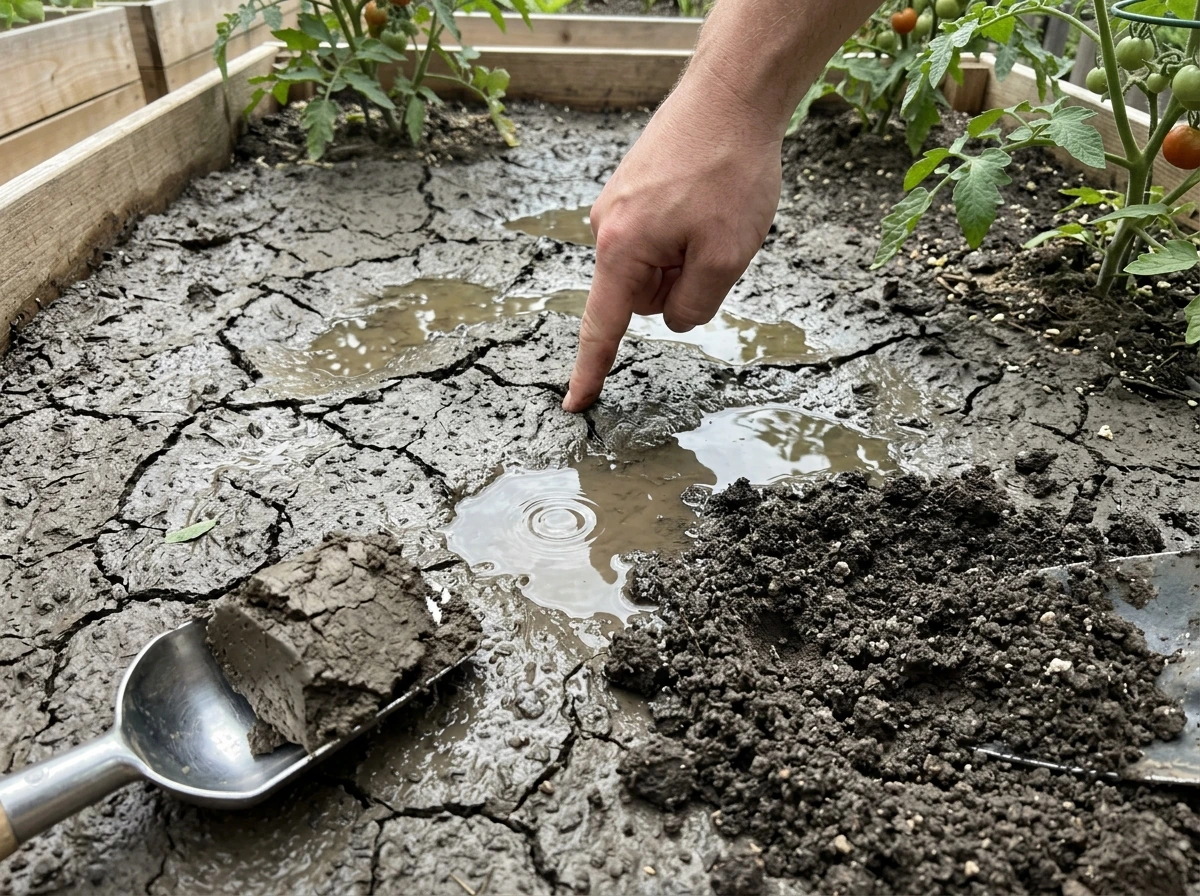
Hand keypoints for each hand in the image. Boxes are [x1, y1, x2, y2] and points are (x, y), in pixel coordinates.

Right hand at [561, 78, 783, 411]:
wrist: (731, 94)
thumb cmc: (730, 170)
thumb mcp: (726, 256)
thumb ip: (694, 306)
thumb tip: (673, 319)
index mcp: (621, 249)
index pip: (602, 328)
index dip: (591, 371)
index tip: (575, 405)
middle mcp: (607, 228)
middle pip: (641, 296)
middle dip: (679, 285)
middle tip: (717, 242)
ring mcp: (617, 206)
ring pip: (655, 266)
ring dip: (687, 257)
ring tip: (716, 213)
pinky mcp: (633, 190)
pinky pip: (659, 236)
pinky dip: (686, 233)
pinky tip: (709, 199)